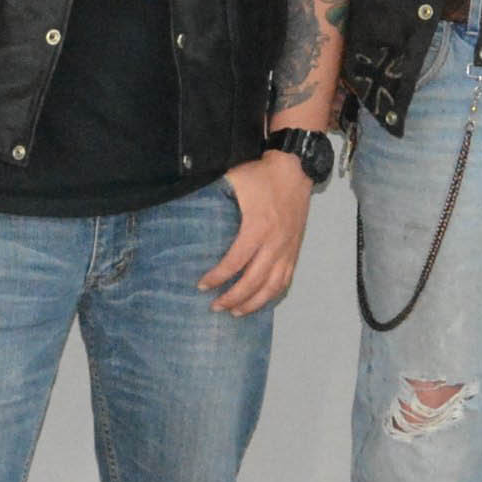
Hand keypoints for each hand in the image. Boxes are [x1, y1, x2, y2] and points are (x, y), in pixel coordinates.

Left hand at [199, 151, 310, 315]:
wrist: (294, 169)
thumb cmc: (260, 175)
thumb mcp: (233, 180)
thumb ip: (213, 196)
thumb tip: (186, 208)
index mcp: (257, 227)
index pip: (236, 262)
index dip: (218, 277)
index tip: (202, 286)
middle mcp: (275, 243)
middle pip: (254, 280)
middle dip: (233, 298)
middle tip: (215, 307)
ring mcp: (287, 248)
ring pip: (272, 285)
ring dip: (254, 303)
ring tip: (236, 312)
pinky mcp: (295, 249)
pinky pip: (285, 279)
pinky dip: (272, 294)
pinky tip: (260, 301)